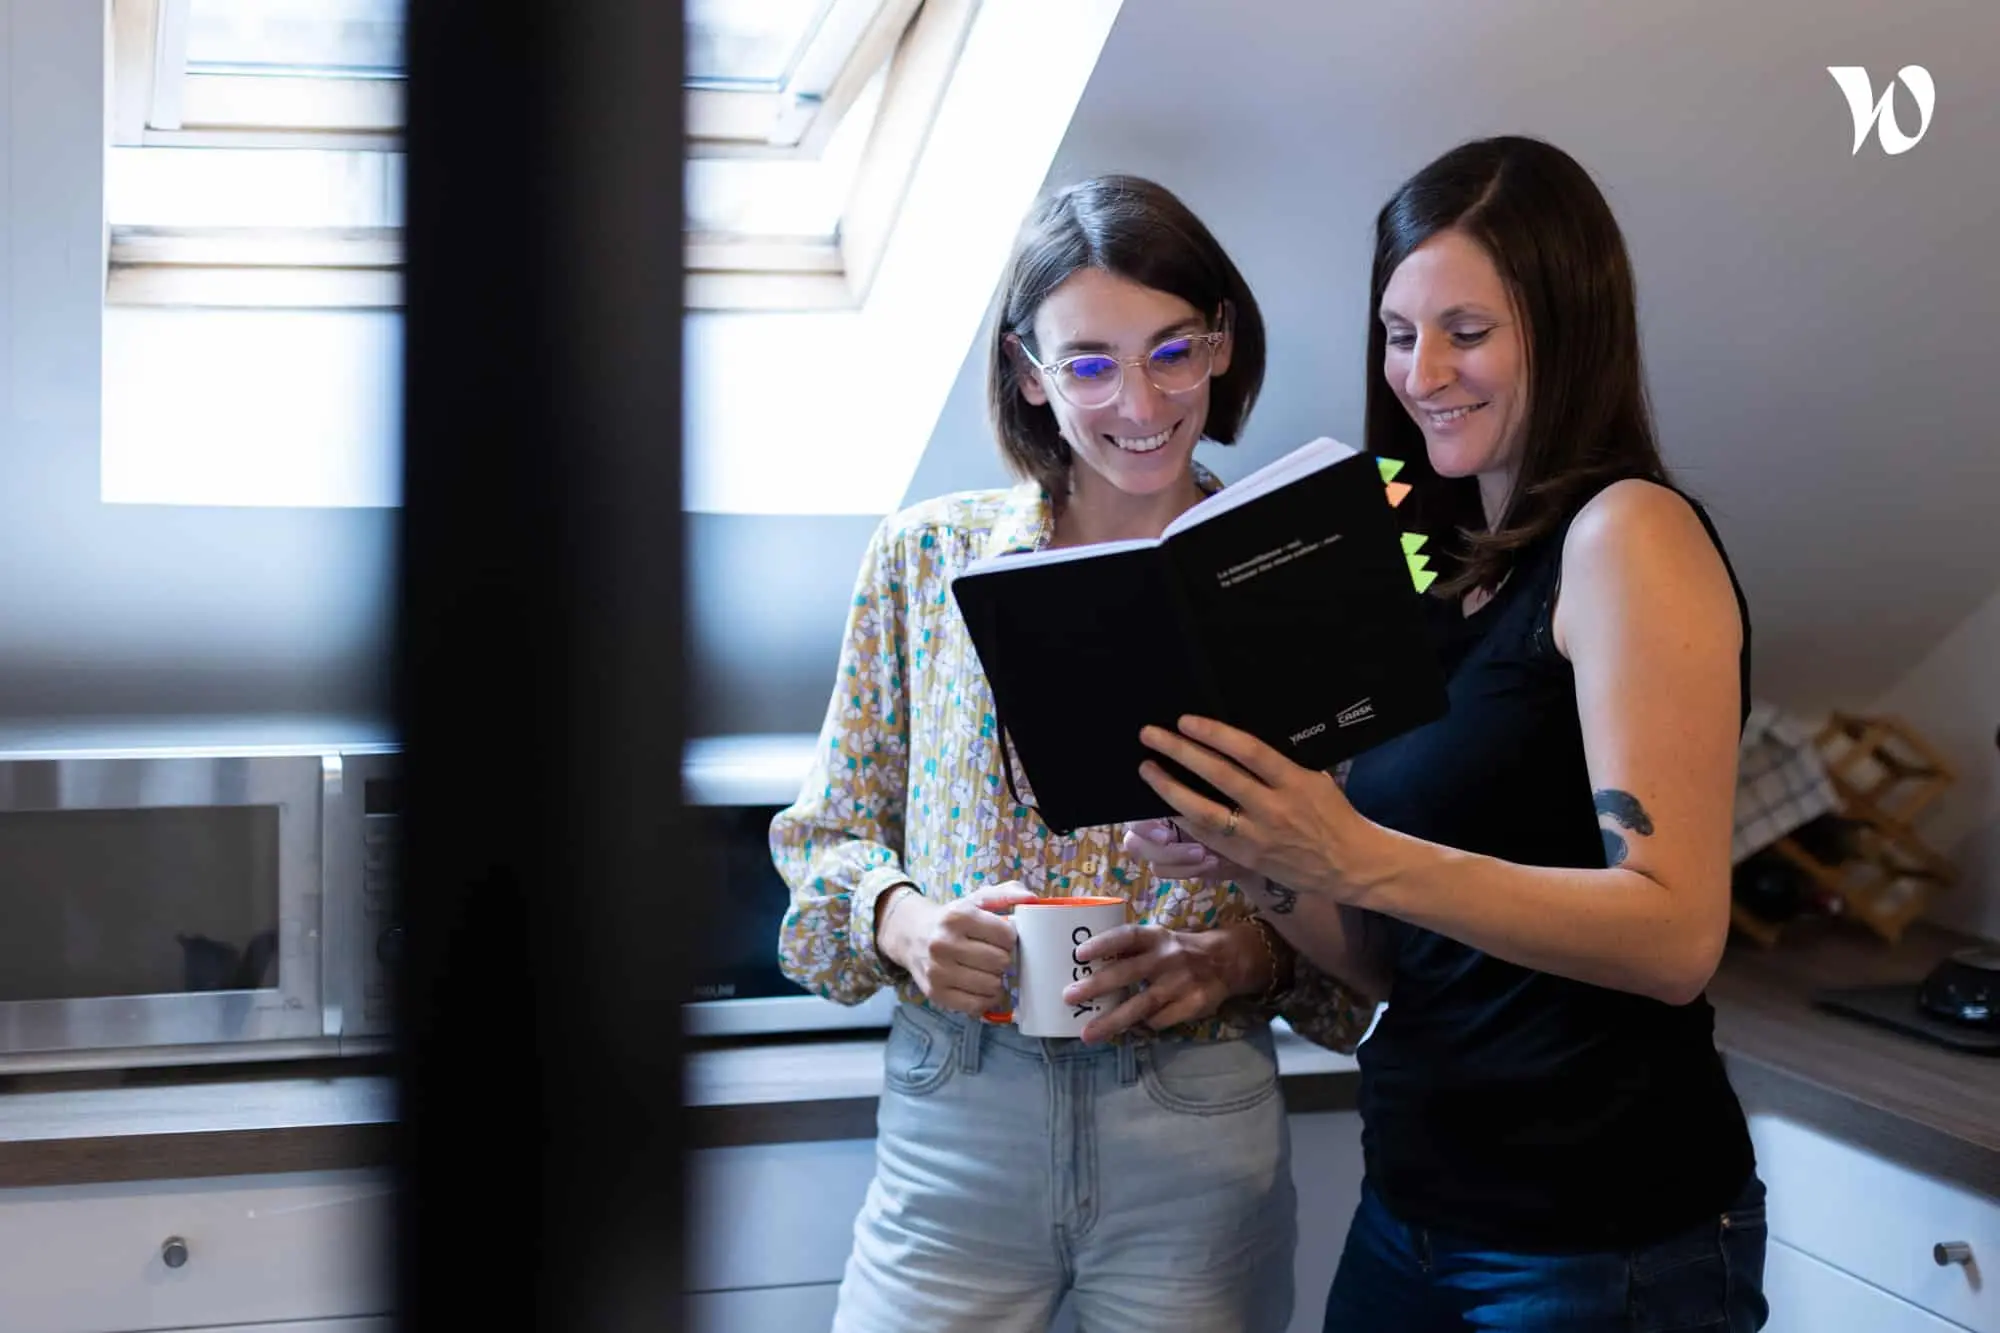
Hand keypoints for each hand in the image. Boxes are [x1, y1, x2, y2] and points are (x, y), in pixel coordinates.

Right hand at [880, 882, 1038, 1015]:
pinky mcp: (936, 993)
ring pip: (992, 986)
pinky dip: (986, 999)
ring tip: (988, 971)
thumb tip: (1033, 899)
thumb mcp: (976, 899)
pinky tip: (983, 988)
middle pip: (1000, 962)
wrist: (910, 935)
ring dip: (996, 980)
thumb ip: (1006, 894)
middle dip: (1003, 959)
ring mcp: (938, 971)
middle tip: (995, 955)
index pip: (1006, 935)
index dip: (1010, 938)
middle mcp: (944, 943)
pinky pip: (976, 1005)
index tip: (1002, 938)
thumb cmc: (952, 918)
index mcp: (958, 916)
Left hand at [1063, 922, 1264, 1042]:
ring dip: (1112, 1021)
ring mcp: (1181, 983)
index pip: (1127, 936)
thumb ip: (1131, 951)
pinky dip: (1143, 1026)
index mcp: (1156, 937)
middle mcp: (1167, 958)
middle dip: (1096, 986)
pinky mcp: (1193, 1005)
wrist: (1226, 961)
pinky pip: (1159, 1021)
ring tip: (1088, 1034)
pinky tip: (1132, 1027)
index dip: (1103, 943)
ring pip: (1141, 1006)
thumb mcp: (1158, 940)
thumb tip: (1086, 967)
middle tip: (1068, 998)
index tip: (1079, 955)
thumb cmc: (1177, 951)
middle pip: (1128, 973)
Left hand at [1136, 717, 1386, 903]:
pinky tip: (1165, 805)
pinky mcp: (1248, 859)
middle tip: (1151, 735)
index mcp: (1294, 782)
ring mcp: (1258, 837)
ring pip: (1204, 812)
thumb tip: (1237, 744)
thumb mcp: (1314, 779)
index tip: (1186, 721)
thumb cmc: (1333, 814)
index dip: (1215, 734)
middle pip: (1219, 776)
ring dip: (1171, 789)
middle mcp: (1273, 808)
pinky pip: (1208, 838)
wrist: (1351, 864)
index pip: (1249, 752)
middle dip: (1181, 753)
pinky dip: (1184, 820)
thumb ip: (1279, 764)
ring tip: (1148, 769)